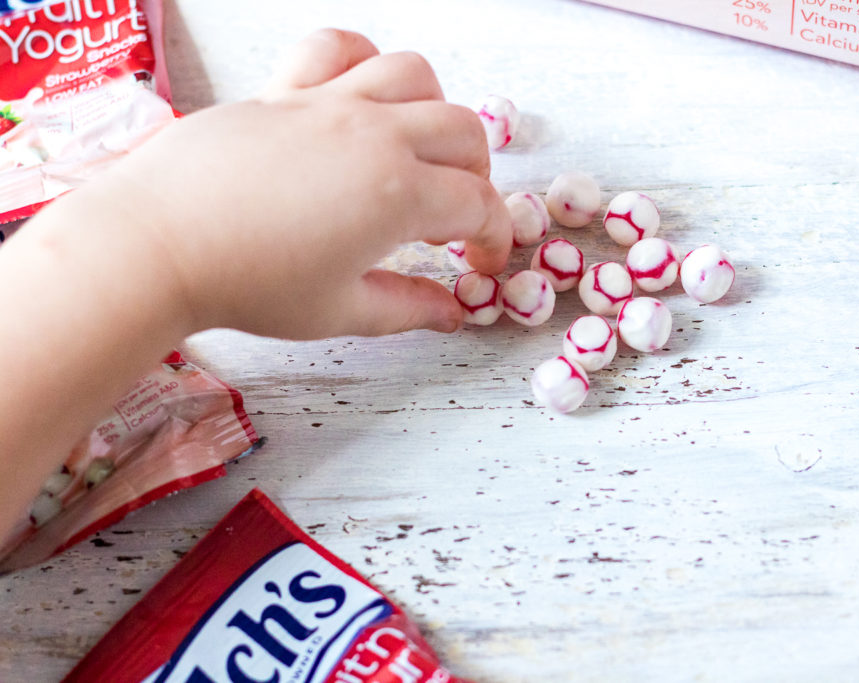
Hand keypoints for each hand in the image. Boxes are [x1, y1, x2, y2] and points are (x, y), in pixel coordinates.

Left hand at [100, 29, 511, 338]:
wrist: (160, 244)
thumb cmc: (247, 283)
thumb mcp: (341, 311)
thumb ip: (408, 308)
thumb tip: (449, 313)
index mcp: (399, 194)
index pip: (478, 204)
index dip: (494, 237)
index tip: (482, 262)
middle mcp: (375, 135)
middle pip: (463, 133)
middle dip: (477, 176)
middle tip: (456, 215)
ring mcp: (330, 103)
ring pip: (414, 76)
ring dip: (435, 111)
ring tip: (419, 148)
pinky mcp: (285, 89)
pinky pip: (337, 48)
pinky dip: (363, 60)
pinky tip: (362, 92)